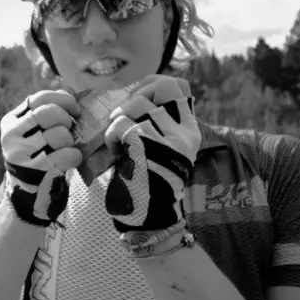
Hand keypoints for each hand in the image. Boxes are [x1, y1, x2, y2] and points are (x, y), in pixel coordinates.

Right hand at [0, 90, 82, 226]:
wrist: (29, 196)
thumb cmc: (37, 158)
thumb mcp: (32, 134)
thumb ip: (45, 114)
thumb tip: (68, 94)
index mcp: (11, 122)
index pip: (37, 99)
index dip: (61, 100)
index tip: (75, 110)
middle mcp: (11, 136)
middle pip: (47, 113)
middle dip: (66, 119)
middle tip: (70, 130)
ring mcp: (22, 154)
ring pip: (59, 134)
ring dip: (70, 141)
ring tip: (67, 148)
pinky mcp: (36, 171)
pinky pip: (67, 155)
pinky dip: (75, 156)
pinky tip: (71, 159)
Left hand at [102, 75, 200, 234]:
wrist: (148, 218)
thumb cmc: (146, 182)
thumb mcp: (160, 149)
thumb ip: (155, 124)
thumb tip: (132, 95)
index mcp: (189, 131)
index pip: (179, 87)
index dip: (153, 82)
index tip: (136, 93)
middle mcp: (184, 134)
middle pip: (162, 87)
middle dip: (136, 94)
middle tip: (123, 114)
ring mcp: (168, 140)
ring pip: (137, 105)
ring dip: (118, 117)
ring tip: (117, 137)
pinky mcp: (148, 147)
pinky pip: (121, 125)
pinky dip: (110, 135)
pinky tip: (114, 150)